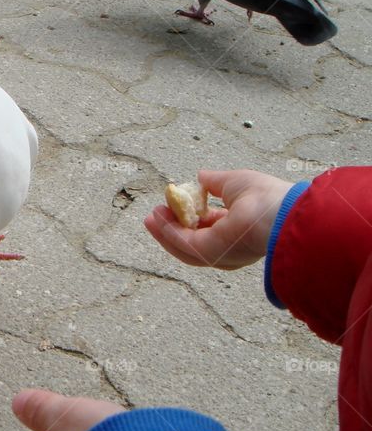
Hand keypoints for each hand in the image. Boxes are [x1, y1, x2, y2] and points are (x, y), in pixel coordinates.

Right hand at [144, 169, 293, 269]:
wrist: (279, 213)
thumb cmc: (265, 196)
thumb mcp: (233, 181)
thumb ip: (214, 182)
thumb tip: (199, 176)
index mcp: (237, 228)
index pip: (206, 226)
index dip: (188, 216)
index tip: (172, 203)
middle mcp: (228, 245)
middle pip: (190, 240)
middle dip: (170, 228)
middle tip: (154, 214)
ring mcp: (219, 253)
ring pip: (183, 245)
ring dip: (164, 231)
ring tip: (150, 216)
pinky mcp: (210, 254)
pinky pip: (183, 243)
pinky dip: (167, 232)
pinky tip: (157, 218)